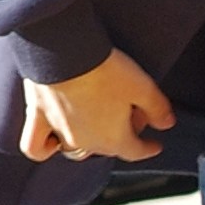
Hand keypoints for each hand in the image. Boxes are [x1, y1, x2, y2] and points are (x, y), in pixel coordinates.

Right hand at [20, 49, 176, 161]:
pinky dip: (44, 148)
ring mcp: (60, 133)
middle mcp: (86, 142)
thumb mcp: (143, 87)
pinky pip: (36, 145)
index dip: (148, 148)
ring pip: (74, 149)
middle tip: (129, 112)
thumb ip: (158, 108)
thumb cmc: (105, 70)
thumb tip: (167, 124)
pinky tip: (51, 142)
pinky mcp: (38, 118)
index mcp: (114, 139)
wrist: (64, 53)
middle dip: (121, 136)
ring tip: (96, 123)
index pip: (136, 151)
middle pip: (107, 148)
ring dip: (88, 142)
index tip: (156, 144)